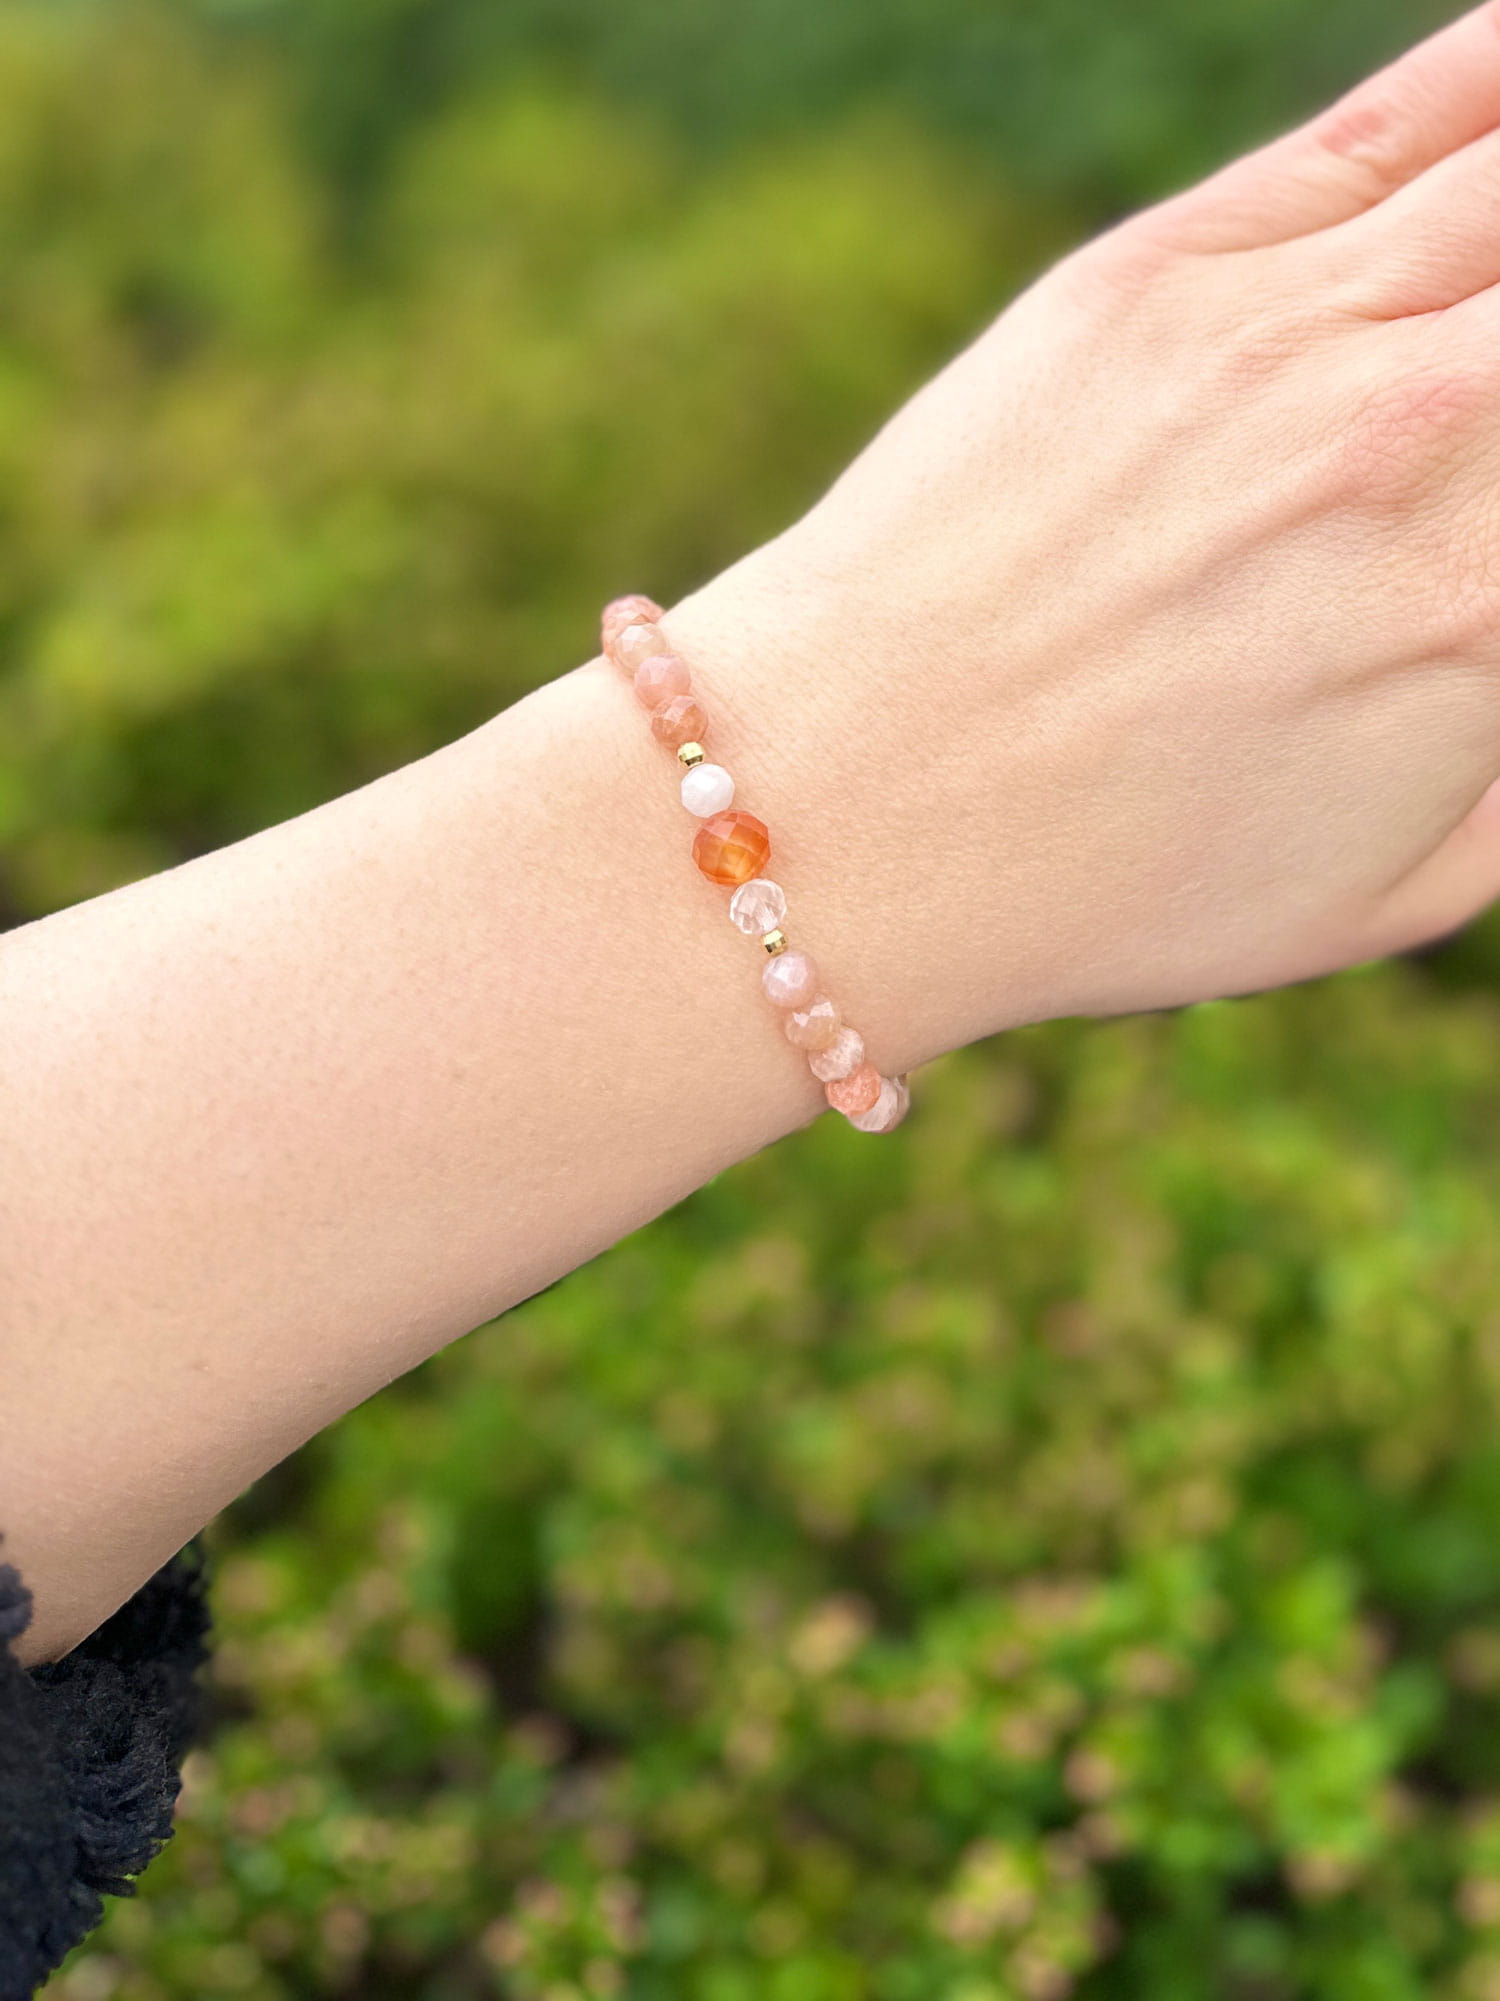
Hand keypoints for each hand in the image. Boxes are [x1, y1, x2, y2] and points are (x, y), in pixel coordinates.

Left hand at [667, 1, 1499, 1064]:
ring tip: (1498, 255)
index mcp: (1498, 599)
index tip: (1496, 519)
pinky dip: (1491, 80)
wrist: (846, 815)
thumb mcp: (1395, 888)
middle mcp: (1427, 426)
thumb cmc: (1114, 884)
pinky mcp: (1157, 273)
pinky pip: (1392, 124)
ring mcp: (1288, 330)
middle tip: (1485, 402)